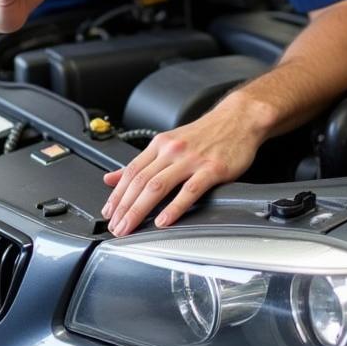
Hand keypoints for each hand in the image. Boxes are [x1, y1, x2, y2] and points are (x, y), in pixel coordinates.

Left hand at [101, 98, 261, 236]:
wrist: (238, 118)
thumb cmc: (205, 134)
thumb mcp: (169, 142)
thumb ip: (142, 162)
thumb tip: (112, 177)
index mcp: (160, 145)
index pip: (131, 171)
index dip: (116, 194)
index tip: (108, 213)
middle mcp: (171, 151)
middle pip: (140, 181)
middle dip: (124, 207)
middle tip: (115, 227)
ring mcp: (191, 160)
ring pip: (158, 186)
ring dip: (140, 210)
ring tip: (130, 227)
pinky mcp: (211, 169)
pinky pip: (189, 191)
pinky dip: (174, 208)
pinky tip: (164, 221)